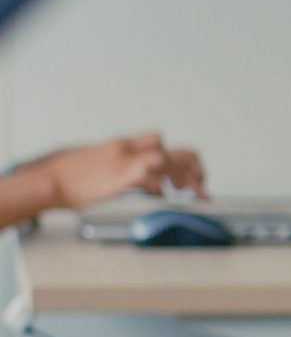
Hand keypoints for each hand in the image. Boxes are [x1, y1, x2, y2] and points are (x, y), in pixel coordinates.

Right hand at [28, 132, 207, 209]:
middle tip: (199, 188)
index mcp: (122, 145)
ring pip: (168, 159)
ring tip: (189, 194)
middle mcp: (127, 150)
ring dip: (184, 178)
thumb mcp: (97, 164)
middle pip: (173, 149)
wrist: (45, 180)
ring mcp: (123, 162)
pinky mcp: (118, 176)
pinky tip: (161, 196)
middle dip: (193, 169)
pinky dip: (160, 185)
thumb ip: (119, 167)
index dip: (179, 157)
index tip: (189, 175)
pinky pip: (150, 174)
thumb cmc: (66, 177)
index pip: (159, 141)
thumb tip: (138, 179)